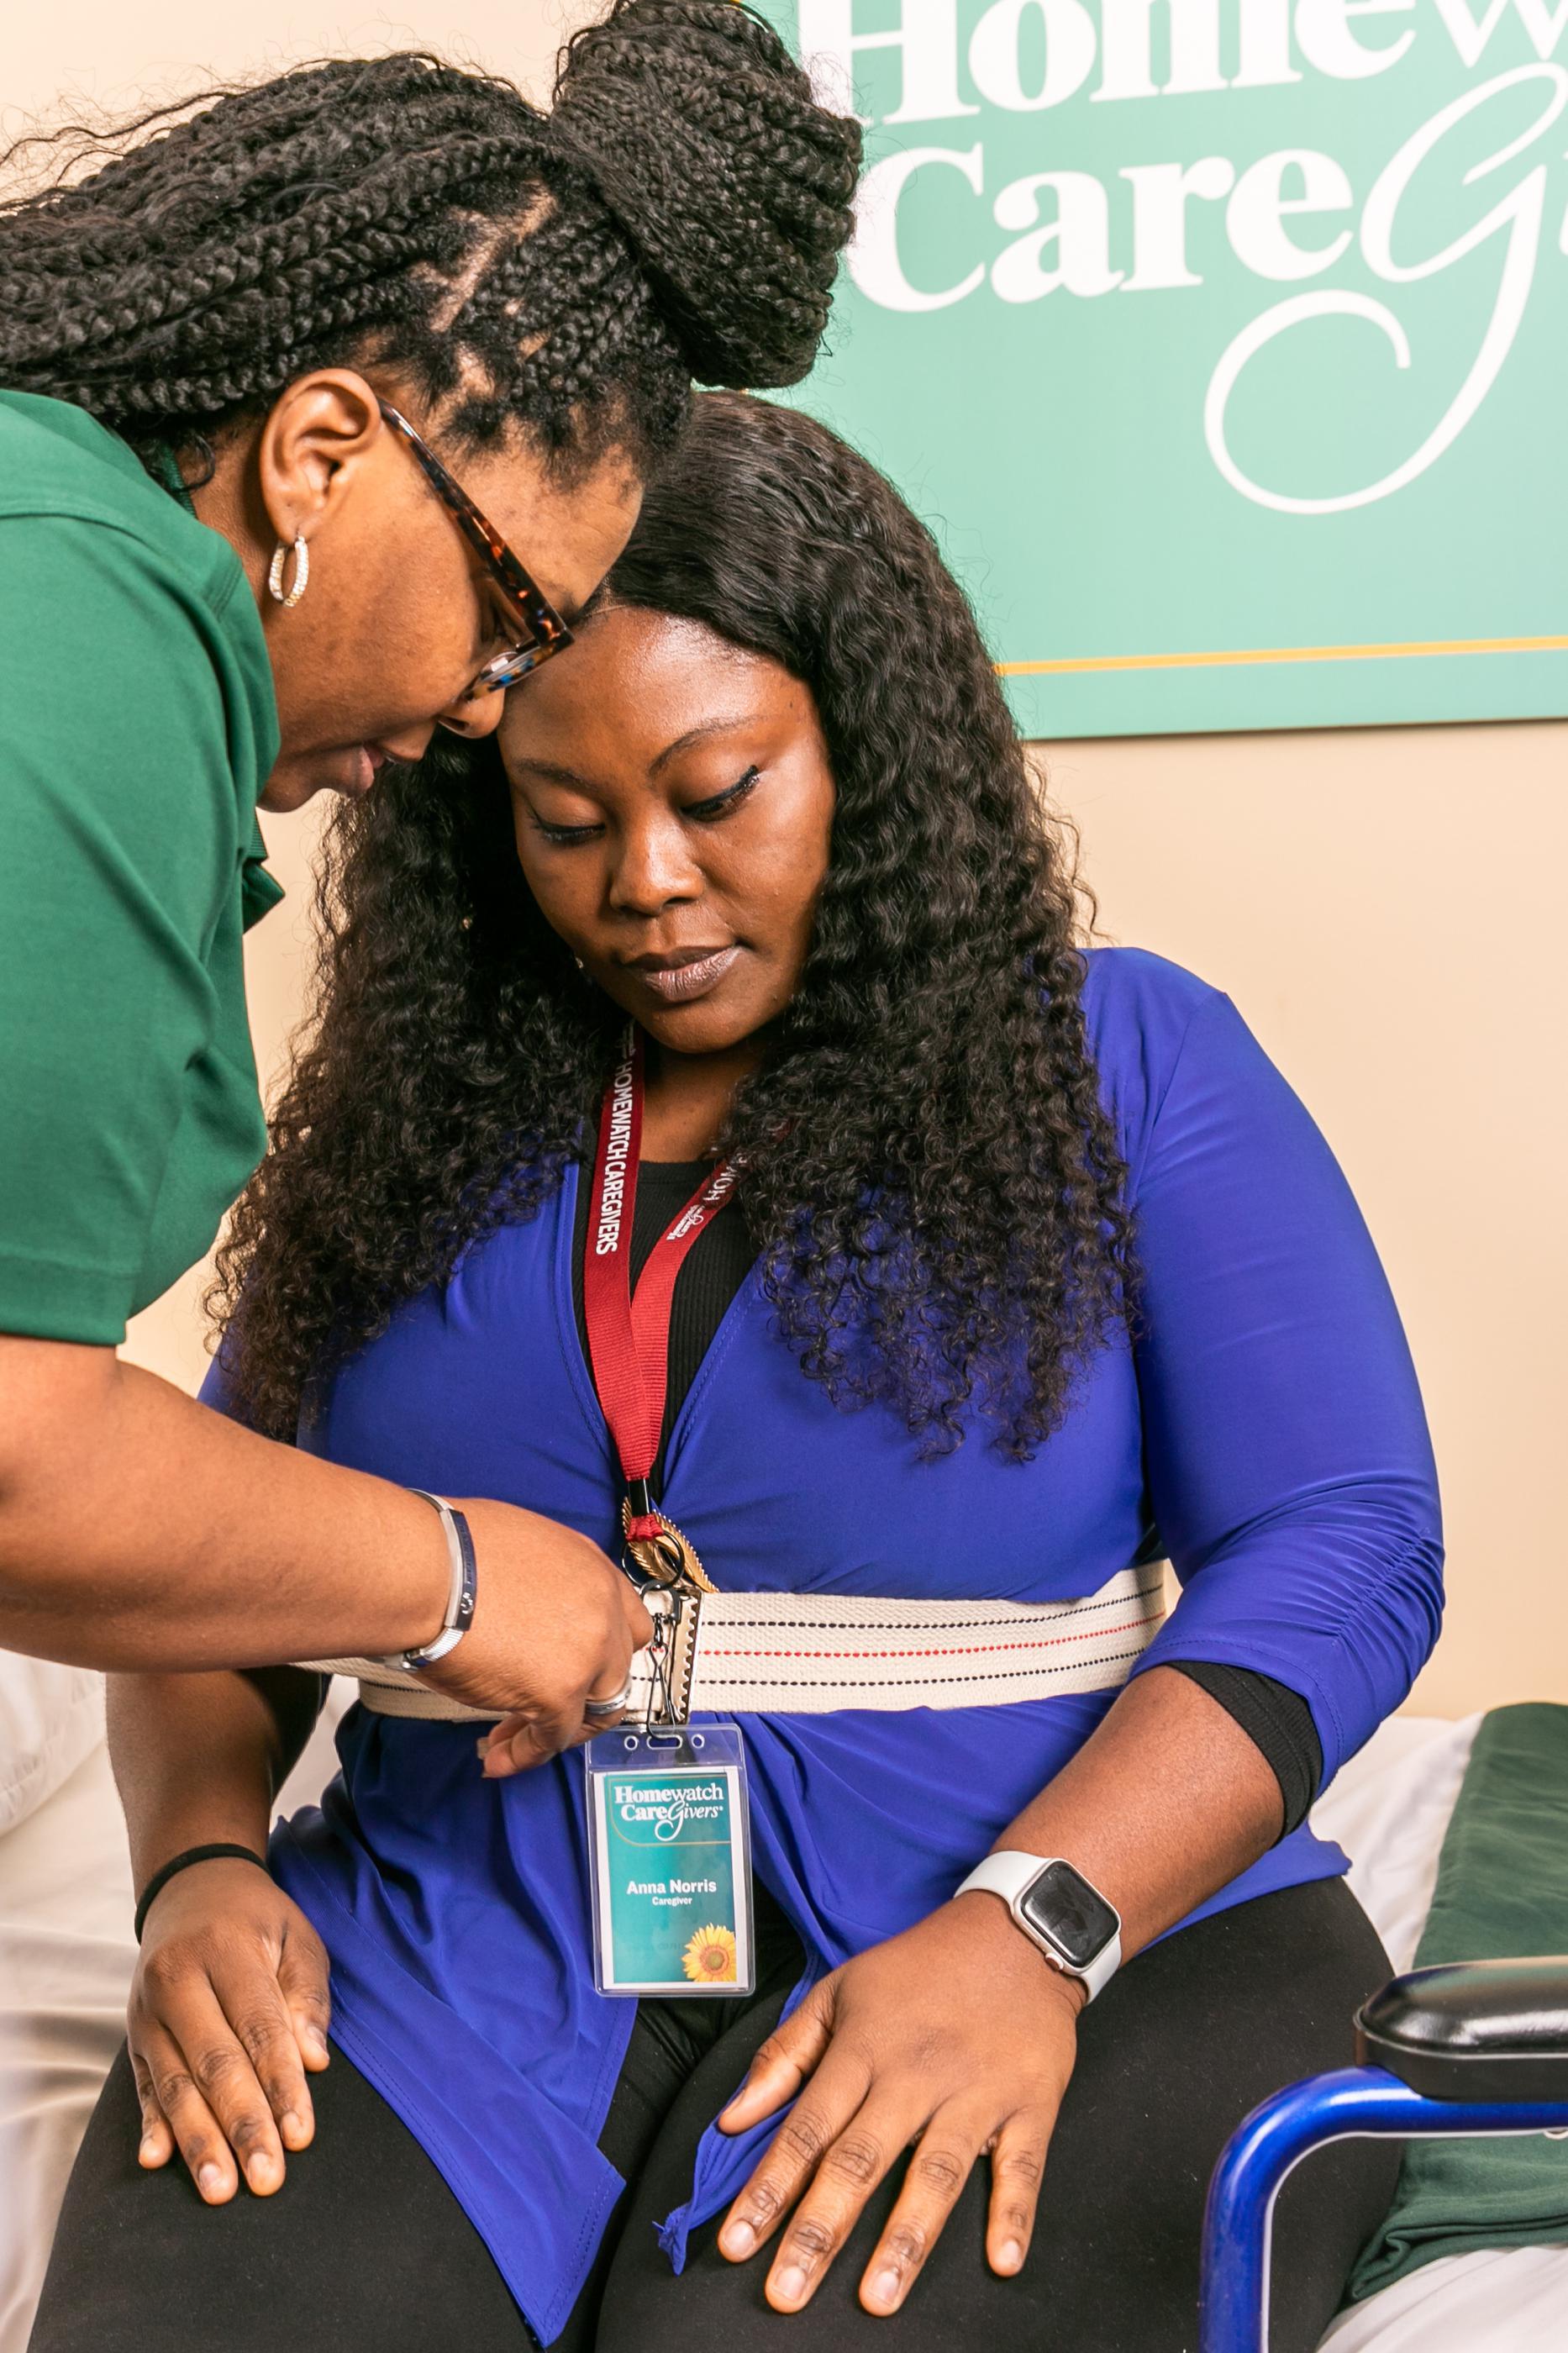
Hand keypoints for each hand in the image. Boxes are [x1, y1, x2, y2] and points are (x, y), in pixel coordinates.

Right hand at [130, 1859, 330, 2202]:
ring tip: (219, 2190)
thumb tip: (314, 2061)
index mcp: (226, 1949)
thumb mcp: (297, 1935)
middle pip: (215, 2064)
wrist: (190, 1886)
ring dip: (198, 2141)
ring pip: (174, 2084)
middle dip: (243, 2126)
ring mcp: (148, 2011)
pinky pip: (141, 2086)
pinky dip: (151, 2125)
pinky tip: (158, 2161)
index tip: (301, 2136)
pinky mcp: (133, 2035)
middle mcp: (177, 1980)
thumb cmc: (257, 1919)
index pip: (259, 2027)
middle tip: (266, 2180)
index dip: (281, 2085)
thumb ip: (308, 1994)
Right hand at [417, 1499, 652, 1771]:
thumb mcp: (519, 1546)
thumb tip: (525, 1610)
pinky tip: (498, 1757)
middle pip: (617, 1669)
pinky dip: (525, 1754)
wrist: (425, 1572)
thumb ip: (542, 1583)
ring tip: (513, 1740)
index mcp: (592, 1567)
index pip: (624, 1621)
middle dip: (584, 1695)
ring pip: (597, 1710)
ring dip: (561, 1731)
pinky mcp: (559, 1691)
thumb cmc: (447, 1551)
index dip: (599, 1652)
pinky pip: (552, 1738)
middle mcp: (601, 1608)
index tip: (573, 1669)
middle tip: (543, 1709)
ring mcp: (587, 1652)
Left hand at [715, 1892, 1082, 2315]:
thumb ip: (784, 2055)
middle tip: (787, 2293)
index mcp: (863, 2049)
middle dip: (819, 2230)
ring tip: (878, 2297)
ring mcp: (976, 2092)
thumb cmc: (918, 1968)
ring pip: (936, 2172)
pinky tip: (1002, 2260)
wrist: (1016, 1934)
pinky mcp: (1030, 2103)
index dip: (768, 2189)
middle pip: (860, 2160)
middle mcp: (914, 2076)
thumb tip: (733, 2119)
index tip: (736, 2245)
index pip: (806, 2129)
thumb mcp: (840, 1990)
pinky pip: (1023, 2165)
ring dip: (906, 2237)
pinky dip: (1015, 2212)